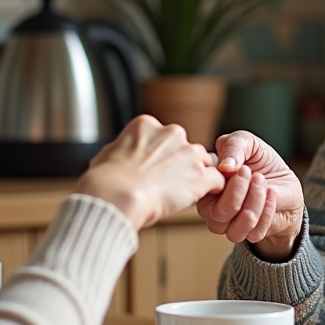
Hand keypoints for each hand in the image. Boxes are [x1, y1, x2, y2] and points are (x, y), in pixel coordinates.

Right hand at [74, 116, 223, 231]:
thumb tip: (118, 154)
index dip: (162, 156)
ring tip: (184, 195)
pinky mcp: (201, 175)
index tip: (155, 170)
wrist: (117, 195)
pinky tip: (203, 199)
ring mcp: (189, 153)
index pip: (165, 137)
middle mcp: (171, 134)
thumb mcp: (107, 154)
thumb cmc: (107, 181)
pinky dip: (213, 190)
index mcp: (146, 125)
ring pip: (205, 162)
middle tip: (170, 184)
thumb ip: (121, 150)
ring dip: (197, 177)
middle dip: (181, 165)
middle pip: (187, 148)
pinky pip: (218, 180)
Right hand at [196, 130, 303, 261]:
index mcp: (207, 184)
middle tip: (255, 174)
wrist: (285, 183)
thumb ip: (234, 146)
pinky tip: (272, 195)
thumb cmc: (261, 161)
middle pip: (217, 214)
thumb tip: (225, 166)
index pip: (203, 190)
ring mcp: (229, 224)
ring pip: (234, 228)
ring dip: (254, 204)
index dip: (222, 181)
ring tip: (264, 184)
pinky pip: (254, 233)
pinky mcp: (249, 234)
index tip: (244, 167)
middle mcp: (212, 207)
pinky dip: (267, 213)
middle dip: (238, 194)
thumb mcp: (248, 143)